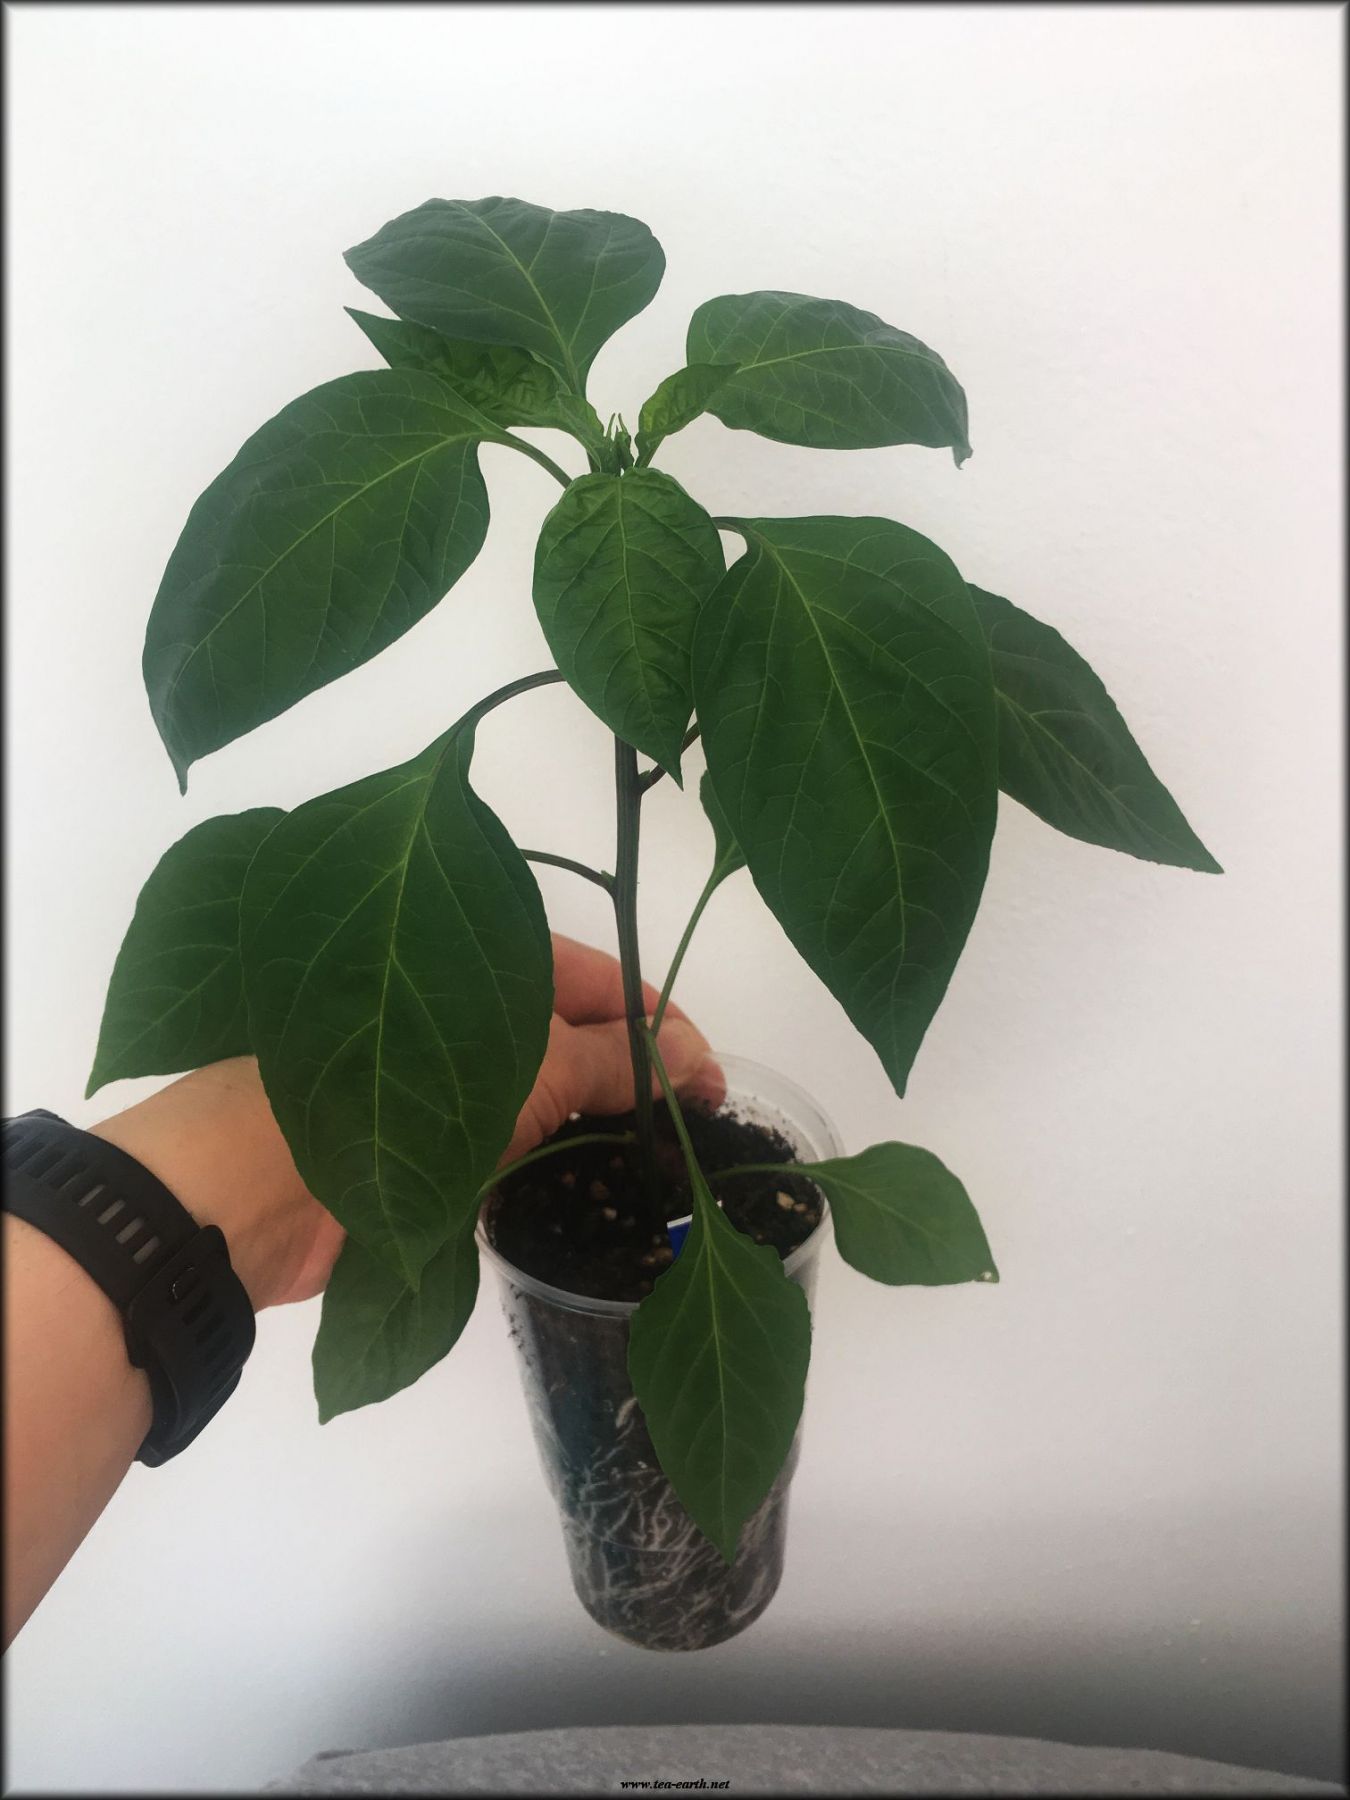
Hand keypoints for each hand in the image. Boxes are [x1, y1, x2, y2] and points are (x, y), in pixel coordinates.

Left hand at [91, 935, 721, 1309]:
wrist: (244, 1187)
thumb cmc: (387, 1092)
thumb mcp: (520, 1064)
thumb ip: (610, 1058)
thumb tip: (689, 1055)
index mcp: (482, 953)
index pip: (602, 980)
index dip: (664, 1027)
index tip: (718, 1087)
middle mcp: (461, 1006)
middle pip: (575, 1035)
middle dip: (638, 1075)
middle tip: (696, 1132)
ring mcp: (440, 1079)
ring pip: (543, 1093)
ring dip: (597, 1123)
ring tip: (657, 1166)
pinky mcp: (420, 1147)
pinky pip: (505, 1145)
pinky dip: (549, 1161)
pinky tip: (587, 1191)